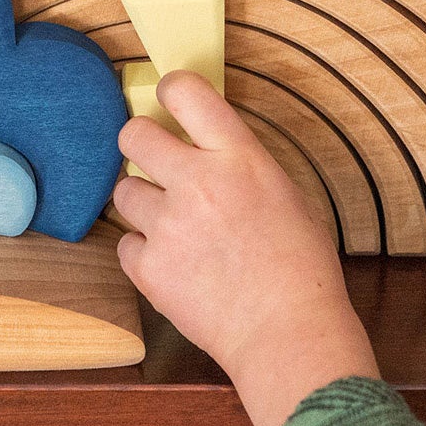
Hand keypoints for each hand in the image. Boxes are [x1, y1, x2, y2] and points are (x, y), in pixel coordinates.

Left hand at [113, 71, 377, 425]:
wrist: (288, 333)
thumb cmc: (301, 269)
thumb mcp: (285, 194)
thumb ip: (241, 166)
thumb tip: (207, 149)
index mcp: (240, 158)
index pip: (186, 92)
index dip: (171, 91)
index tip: (170, 101)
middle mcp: (198, 182)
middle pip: (134, 135)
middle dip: (141, 145)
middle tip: (155, 163)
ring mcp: (168, 225)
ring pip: (124, 191)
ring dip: (144, 204)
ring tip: (174, 227)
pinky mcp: (149, 267)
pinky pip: (126, 244)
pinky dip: (144, 252)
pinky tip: (174, 265)